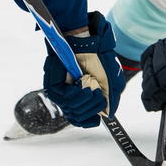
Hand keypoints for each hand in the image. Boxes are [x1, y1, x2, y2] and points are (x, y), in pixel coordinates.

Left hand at [42, 12, 125, 127]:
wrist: (91, 43)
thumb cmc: (100, 60)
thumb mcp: (112, 82)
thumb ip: (111, 100)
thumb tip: (108, 116)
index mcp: (80, 98)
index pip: (79, 119)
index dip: (88, 122)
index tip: (97, 118)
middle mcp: (68, 97)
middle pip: (76, 117)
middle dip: (91, 109)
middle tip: (99, 95)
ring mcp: (60, 92)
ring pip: (70, 110)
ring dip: (85, 101)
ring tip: (93, 90)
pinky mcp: (53, 84)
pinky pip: (64, 98)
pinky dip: (76, 95)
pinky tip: (82, 86)